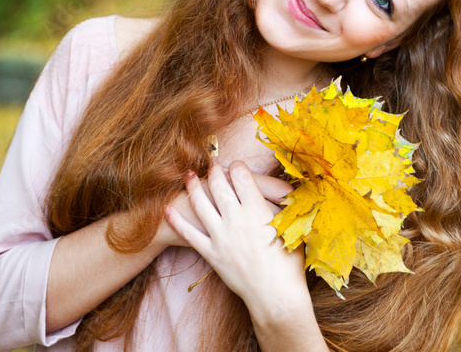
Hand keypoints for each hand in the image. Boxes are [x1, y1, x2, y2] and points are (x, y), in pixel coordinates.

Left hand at [164, 161, 308, 311]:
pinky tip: (167, 210)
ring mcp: (220, 236)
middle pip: (219, 186)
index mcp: (257, 209)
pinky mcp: (211, 253)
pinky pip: (189, 234)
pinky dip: (176, 221)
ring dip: (194, 187)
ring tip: (190, 176)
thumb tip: (287, 192)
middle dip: (214, 171)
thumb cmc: (290, 264)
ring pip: (201, 204)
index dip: (237, 167)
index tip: (235, 164)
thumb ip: (284, 208)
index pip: (242, 177)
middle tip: (212, 165)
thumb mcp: (293, 228)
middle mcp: (236, 218)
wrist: (276, 296)